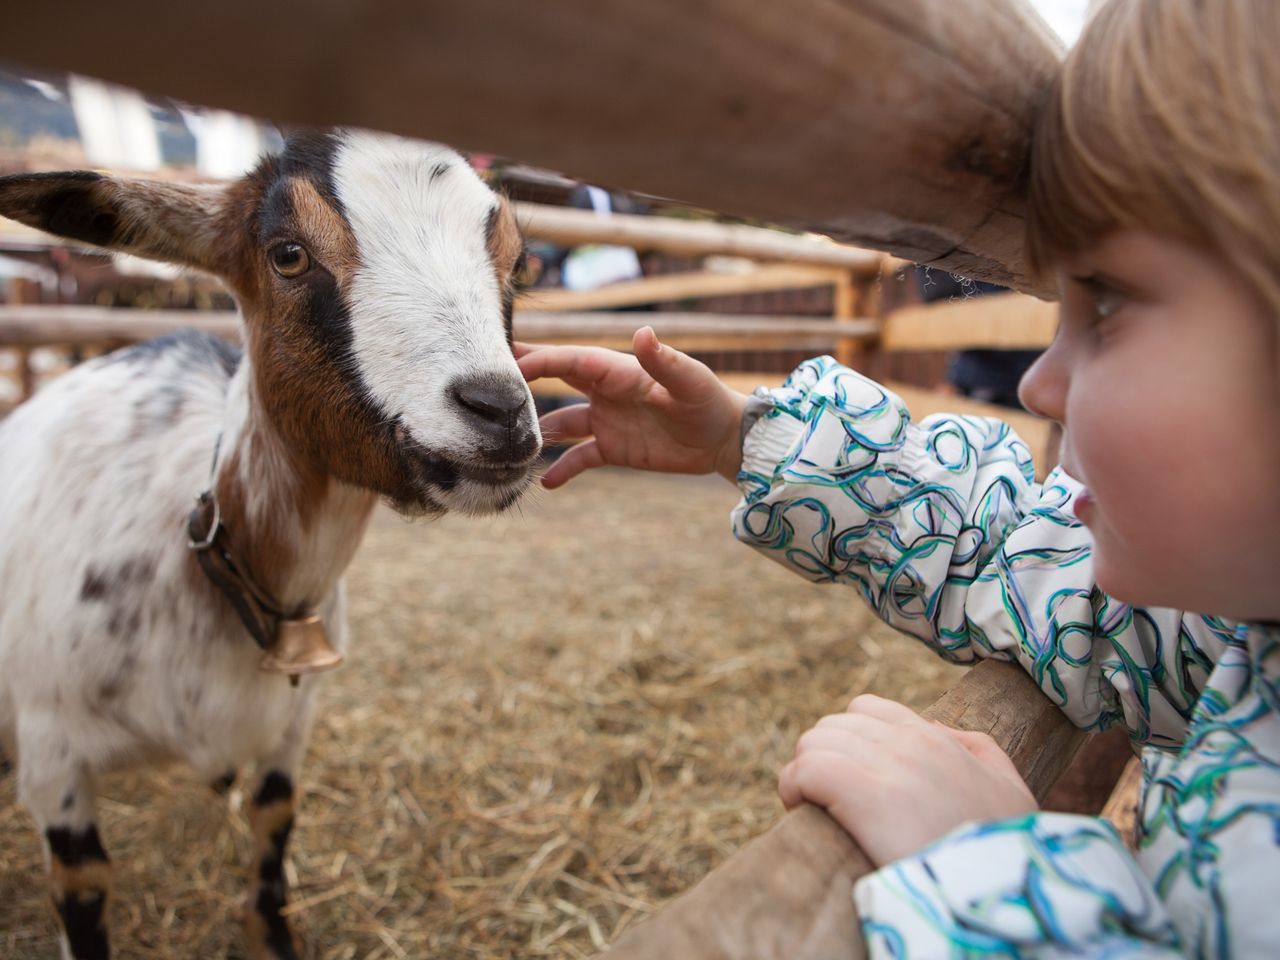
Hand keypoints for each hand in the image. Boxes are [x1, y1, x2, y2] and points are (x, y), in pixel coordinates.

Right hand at [516, 327, 748, 487]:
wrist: (723, 439)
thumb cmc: (708, 401)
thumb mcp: (688, 380)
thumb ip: (663, 360)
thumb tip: (643, 333)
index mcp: (617, 370)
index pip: (569, 361)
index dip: (538, 361)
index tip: (505, 364)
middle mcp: (604, 392)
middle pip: (555, 385)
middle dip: (522, 387)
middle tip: (485, 394)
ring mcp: (605, 420)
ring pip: (560, 425)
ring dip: (537, 434)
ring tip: (507, 448)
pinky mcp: (613, 448)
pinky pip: (579, 458)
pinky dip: (561, 469)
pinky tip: (543, 483)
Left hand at [778, 694, 1036, 866]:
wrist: (1008, 890)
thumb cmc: (1009, 851)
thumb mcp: (1008, 789)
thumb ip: (977, 750)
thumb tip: (934, 729)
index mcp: (935, 738)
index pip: (866, 710)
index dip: (847, 741)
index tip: (846, 776)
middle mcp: (909, 742)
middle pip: (832, 726)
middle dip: (821, 758)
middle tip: (825, 797)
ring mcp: (887, 765)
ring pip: (813, 742)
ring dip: (804, 773)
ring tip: (810, 805)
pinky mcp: (863, 795)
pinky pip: (804, 770)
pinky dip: (792, 787)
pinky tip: (798, 808)